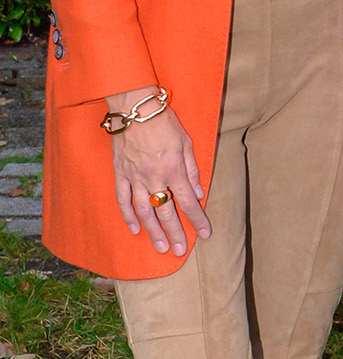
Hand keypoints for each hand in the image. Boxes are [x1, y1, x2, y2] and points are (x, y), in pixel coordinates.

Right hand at [108, 96, 210, 256]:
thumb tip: (198, 192)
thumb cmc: (164, 121)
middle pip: (166, 211)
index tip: (205, 234)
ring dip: (153, 231)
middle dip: (176, 233)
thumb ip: (192, 169)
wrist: (134, 107)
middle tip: (181, 251)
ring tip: (161, 247)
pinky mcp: (121, 173)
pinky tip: (135, 229)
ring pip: (144, 210)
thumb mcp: (186, 142)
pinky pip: (123, 199)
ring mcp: (135, 176)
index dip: (198, 219)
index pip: (188, 201)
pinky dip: (128, 216)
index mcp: (173, 168)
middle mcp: (154, 176)